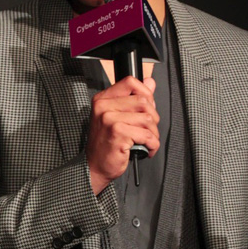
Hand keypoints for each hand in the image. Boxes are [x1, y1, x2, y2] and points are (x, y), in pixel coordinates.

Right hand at [86, 75, 159, 194]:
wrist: (94, 166)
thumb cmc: (106, 144)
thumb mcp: (117, 117)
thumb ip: (134, 98)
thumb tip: (150, 82)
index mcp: (103, 99)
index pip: (131, 82)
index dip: (146, 93)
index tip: (147, 109)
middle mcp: (104, 106)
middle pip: (143, 101)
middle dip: (153, 118)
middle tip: (148, 130)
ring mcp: (110, 119)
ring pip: (148, 119)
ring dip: (153, 134)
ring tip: (146, 142)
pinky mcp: (118, 133)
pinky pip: (147, 135)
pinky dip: (152, 145)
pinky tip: (146, 150)